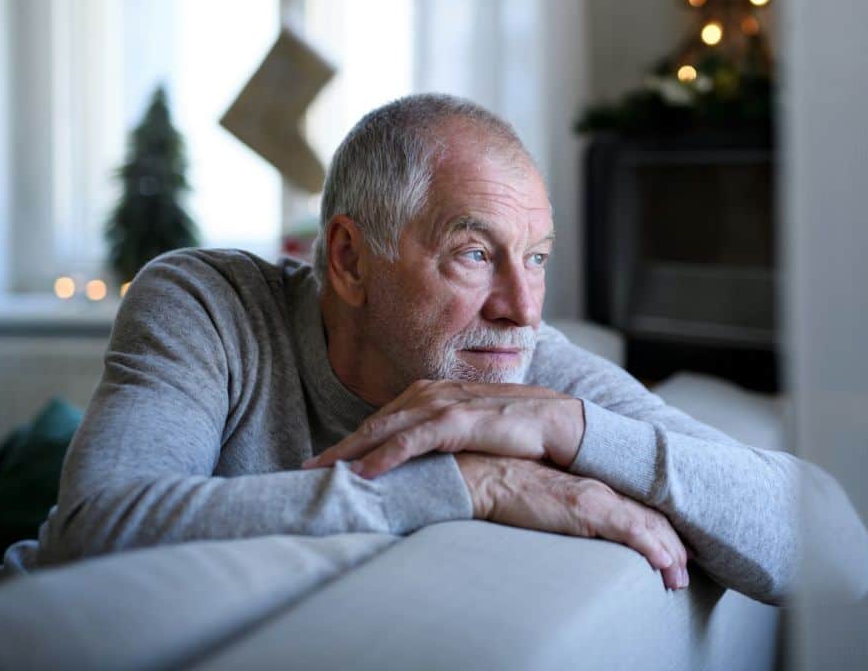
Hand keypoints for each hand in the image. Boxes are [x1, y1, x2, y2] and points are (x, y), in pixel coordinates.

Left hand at [303, 379, 584, 477]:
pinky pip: (411, 441)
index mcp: (436, 393)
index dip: (353, 439)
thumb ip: (446, 436)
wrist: (560, 422)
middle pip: (375, 421)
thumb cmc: (520, 429)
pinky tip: (364, 473)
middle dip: (340, 446)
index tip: (327, 460)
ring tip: (323, 473)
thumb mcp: (474, 430)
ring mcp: (445, 405)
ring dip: (351, 451)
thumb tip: (425, 460)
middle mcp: (434, 393)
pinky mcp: (458, 421)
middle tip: (308, 469)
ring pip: (385, 429)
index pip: (384, 418)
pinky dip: (384, 455)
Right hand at [455, 452, 690, 590]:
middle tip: (683, 572)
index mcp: (592, 484)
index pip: (636, 508)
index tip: (673, 552)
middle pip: (649, 516)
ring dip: (668, 553)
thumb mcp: (544, 498)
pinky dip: (651, 547)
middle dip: (671, 546)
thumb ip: (563, 508)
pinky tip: (664, 563)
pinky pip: (629, 528)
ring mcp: (596, 496)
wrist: (485, 473)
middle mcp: (600, 487)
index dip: (658, 530)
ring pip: (647, 525)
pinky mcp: (587, 507)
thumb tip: (569, 525)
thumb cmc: (506, 485)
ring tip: (679, 578)